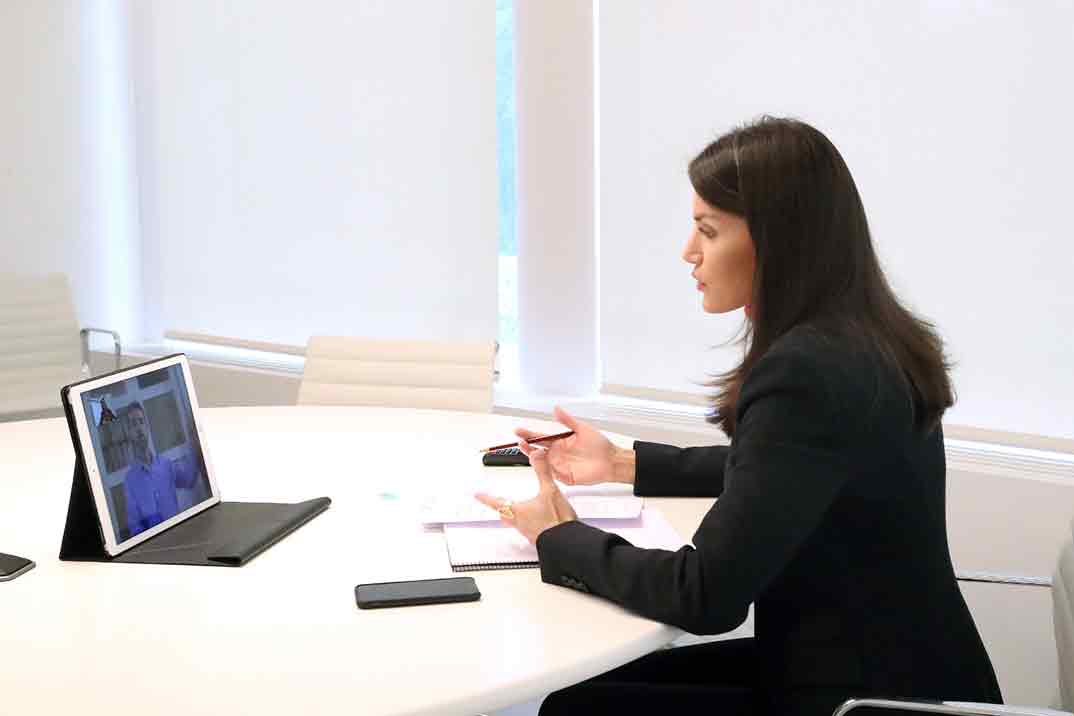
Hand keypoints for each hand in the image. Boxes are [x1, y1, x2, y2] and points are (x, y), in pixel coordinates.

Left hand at [475, 445, 577, 543]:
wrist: (567, 543)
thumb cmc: (556, 521)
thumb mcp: (550, 490)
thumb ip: (543, 471)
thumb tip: (537, 455)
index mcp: (518, 512)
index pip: (496, 503)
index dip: (486, 498)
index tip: (478, 495)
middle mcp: (521, 524)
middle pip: (505, 516)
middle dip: (500, 509)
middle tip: (497, 504)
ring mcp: (530, 533)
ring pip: (516, 524)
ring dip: (515, 517)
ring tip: (519, 511)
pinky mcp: (541, 539)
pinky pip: (529, 530)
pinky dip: (529, 523)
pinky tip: (539, 521)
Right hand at [514, 406, 628, 485]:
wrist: (612, 460)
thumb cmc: (599, 445)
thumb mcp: (582, 429)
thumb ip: (567, 420)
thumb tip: (556, 408)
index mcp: (559, 442)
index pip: (540, 438)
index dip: (528, 434)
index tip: (518, 430)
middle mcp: (557, 454)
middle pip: (537, 451)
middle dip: (527, 447)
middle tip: (520, 442)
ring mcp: (560, 466)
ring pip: (542, 463)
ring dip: (535, 458)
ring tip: (531, 451)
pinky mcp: (566, 477)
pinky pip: (553, 475)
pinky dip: (546, 471)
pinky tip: (542, 465)